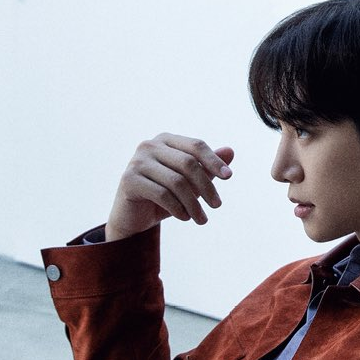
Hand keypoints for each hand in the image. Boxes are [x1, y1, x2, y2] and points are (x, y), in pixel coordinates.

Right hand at [106, 133, 234, 241]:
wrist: (133, 217)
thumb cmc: (164, 196)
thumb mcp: (190, 182)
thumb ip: (207, 167)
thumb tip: (230, 151)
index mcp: (165, 140)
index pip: (196, 145)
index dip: (214, 160)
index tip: (229, 177)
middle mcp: (149, 146)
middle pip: (188, 163)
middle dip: (206, 186)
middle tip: (217, 205)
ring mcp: (137, 162)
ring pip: (177, 181)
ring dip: (194, 203)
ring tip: (202, 219)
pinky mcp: (129, 180)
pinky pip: (162, 194)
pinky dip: (178, 208)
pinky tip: (185, 218)